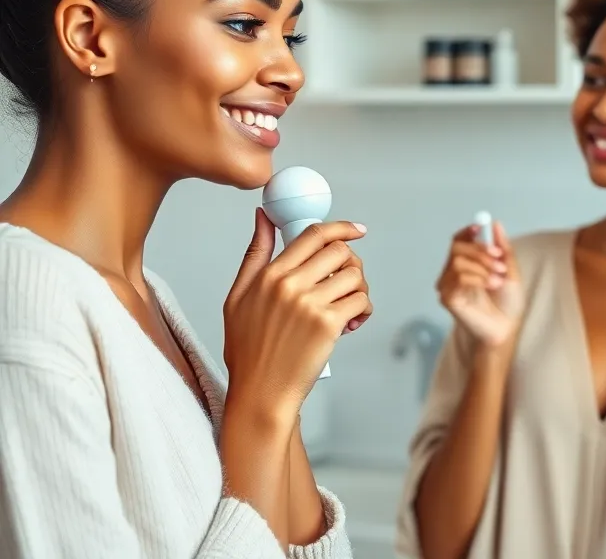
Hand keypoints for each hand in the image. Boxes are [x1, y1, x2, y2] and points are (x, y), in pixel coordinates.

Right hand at [222, 208, 373, 417]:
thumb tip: (262, 216)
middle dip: (351, 264)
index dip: (341, 228)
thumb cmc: (249, 349)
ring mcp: (309, 304)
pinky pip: (361, 301)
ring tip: (347, 309)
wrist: (260, 392)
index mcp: (269, 275)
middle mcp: (289, 285)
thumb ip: (255, 254)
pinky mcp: (328, 324)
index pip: (313, 235)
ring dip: (358, 290)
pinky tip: (350, 325)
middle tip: (346, 284)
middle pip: (340, 251)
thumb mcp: (239, 296)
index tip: (356, 230)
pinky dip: (363, 311)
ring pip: (355, 276)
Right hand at [436, 220, 523, 350]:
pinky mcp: (448, 298)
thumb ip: (503, 248)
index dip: (468, 231)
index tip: (481, 227)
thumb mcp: (510, 270)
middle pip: (457, 248)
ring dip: (482, 267)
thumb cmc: (508, 302)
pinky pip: (458, 278)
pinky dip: (477, 278)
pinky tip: (490, 286)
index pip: (458, 240)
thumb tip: (495, 224)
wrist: (507, 327)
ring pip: (457, 262)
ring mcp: (448, 286)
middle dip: (480, 251)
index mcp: (466, 264)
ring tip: (497, 280)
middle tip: (499, 262)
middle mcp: (452, 273)